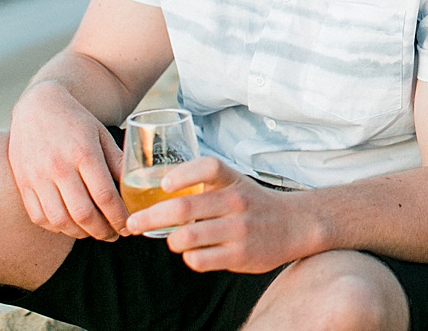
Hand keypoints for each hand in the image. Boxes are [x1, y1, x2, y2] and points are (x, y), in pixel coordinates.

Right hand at [7, 82, 128, 241]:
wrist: (37, 107)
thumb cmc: (76, 121)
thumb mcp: (102, 134)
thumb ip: (117, 161)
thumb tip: (136, 188)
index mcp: (84, 153)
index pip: (105, 196)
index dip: (119, 217)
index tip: (129, 226)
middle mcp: (58, 167)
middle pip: (83, 214)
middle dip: (103, 231)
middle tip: (115, 235)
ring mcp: (37, 177)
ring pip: (60, 220)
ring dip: (81, 233)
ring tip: (95, 233)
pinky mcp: (22, 183)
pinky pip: (39, 216)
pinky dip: (56, 227)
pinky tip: (71, 226)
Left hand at [126, 157, 313, 273]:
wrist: (294, 224)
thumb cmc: (253, 203)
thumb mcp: (234, 183)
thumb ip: (202, 185)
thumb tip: (156, 194)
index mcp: (232, 180)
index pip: (208, 167)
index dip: (182, 175)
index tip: (164, 184)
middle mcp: (236, 202)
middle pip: (184, 208)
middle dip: (150, 217)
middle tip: (133, 223)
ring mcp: (238, 230)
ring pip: (187, 237)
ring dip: (171, 241)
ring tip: (172, 239)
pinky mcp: (240, 255)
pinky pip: (199, 260)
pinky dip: (189, 257)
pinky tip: (193, 253)